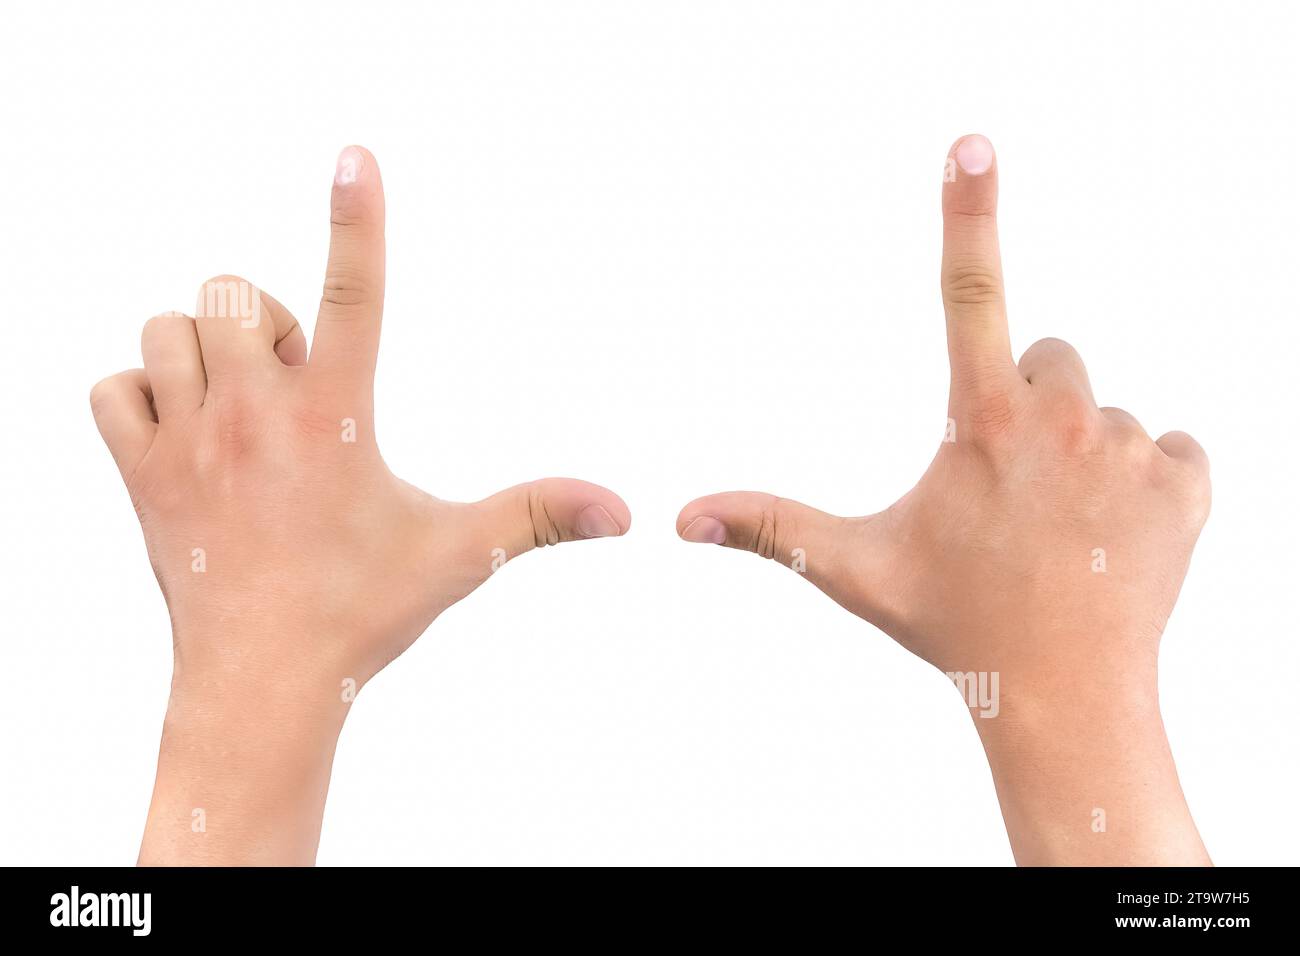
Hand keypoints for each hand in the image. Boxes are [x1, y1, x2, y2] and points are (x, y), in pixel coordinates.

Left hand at [90, 146, 629, 863]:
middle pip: (233, 292)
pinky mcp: (140, 473)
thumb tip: (627, 511)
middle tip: (290, 389)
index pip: (355, 293)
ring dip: (203, 349)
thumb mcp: (461, 553)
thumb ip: (542, 515)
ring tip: (239, 406)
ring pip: (169, 328)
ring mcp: (188, 440)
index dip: (359, 217)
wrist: (261, 682)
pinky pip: (112, 387)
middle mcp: (255, 413)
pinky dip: (140, 394)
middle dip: (265, 322)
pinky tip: (182, 432)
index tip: (353, 155)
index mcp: (336, 416)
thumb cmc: (362, 612)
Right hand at [677, 134, 1210, 864]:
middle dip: (1029, 407)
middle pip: (1050, 360)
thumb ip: (770, 528)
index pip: (968, 292)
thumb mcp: (855, 570)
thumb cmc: (955, 625)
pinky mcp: (1187, 482)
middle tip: (1012, 490)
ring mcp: (1130, 449)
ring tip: (1063, 530)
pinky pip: (1166, 448)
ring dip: (1083, 454)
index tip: (972, 144)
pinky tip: (1115, 537)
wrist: (1067, 694)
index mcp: (979, 424)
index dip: (966, 211)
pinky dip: (1145, 482)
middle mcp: (1061, 419)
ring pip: (1102, 413)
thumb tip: (679, 519)